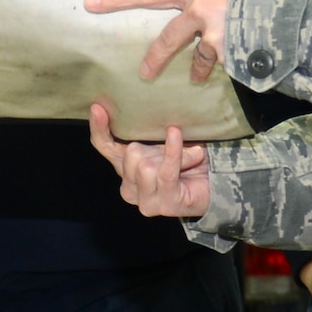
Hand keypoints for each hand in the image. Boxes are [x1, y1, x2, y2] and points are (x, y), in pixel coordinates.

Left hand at [85, 0, 239, 82]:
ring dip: (203, 70)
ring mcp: (213, 33)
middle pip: (168, 38)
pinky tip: (247, 60)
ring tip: (205, 77)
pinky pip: (224, 64)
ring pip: (201, 58)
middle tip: (145, 73)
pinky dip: (233, 65)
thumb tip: (194, 15)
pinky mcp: (227, 53)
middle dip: (156, 58)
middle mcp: (199, 7)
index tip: (90, 2)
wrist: (294, 6)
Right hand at [88, 104, 210, 218]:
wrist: (214, 186)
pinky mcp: (164, 204)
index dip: (99, 128)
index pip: (104, 146)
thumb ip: (146, 133)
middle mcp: (129, 187)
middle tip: (178, 145)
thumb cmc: (188, 161)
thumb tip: (138, 107)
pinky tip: (193, 149)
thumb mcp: (162, 141)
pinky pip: (166, 173)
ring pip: (146, 166)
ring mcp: (144, 200)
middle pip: (131, 154)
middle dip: (157, 145)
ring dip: (174, 155)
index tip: (98, 107)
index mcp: (124, 168)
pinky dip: (176, 156)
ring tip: (192, 156)